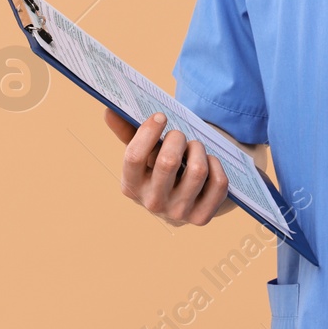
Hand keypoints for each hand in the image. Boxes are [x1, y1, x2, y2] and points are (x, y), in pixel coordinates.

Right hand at [105, 108, 229, 226]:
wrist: (185, 199)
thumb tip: (110, 111)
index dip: (149, 131)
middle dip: (178, 138)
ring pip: (198, 171)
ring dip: (199, 149)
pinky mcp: (202, 218)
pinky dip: (216, 165)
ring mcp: (178, 213)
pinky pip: (218, 183)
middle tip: (179, 136)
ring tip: (195, 147)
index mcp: (131, 186)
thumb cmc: (159, 166)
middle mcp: (152, 204)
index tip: (161, 116)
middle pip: (168, 162)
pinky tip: (209, 163)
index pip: (134, 157)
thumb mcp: (143, 152)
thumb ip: (126, 131)